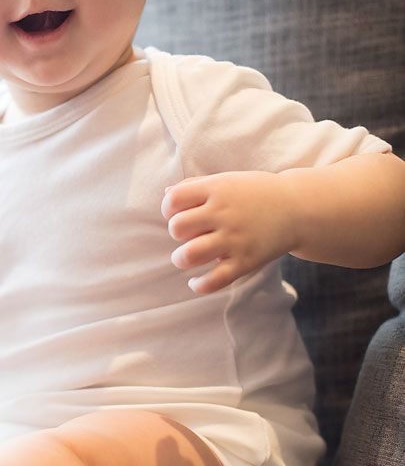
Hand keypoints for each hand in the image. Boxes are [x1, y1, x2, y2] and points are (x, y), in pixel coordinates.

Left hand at [161, 171, 296, 294]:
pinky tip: (195, 282)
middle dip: (177, 233)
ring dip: (181, 258)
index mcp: (218, 189)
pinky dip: (199, 285)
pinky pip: (214, 281)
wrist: (298, 209)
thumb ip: (197, 185)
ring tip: (186, 257)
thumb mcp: (228, 180)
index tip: (177, 213)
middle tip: (190, 234)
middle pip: (177, 228)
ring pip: (189, 255)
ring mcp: (235, 238)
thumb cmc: (257, 193)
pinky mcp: (246, 261)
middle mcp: (224, 213)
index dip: (169, 208)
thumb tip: (167, 193)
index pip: (174, 199)